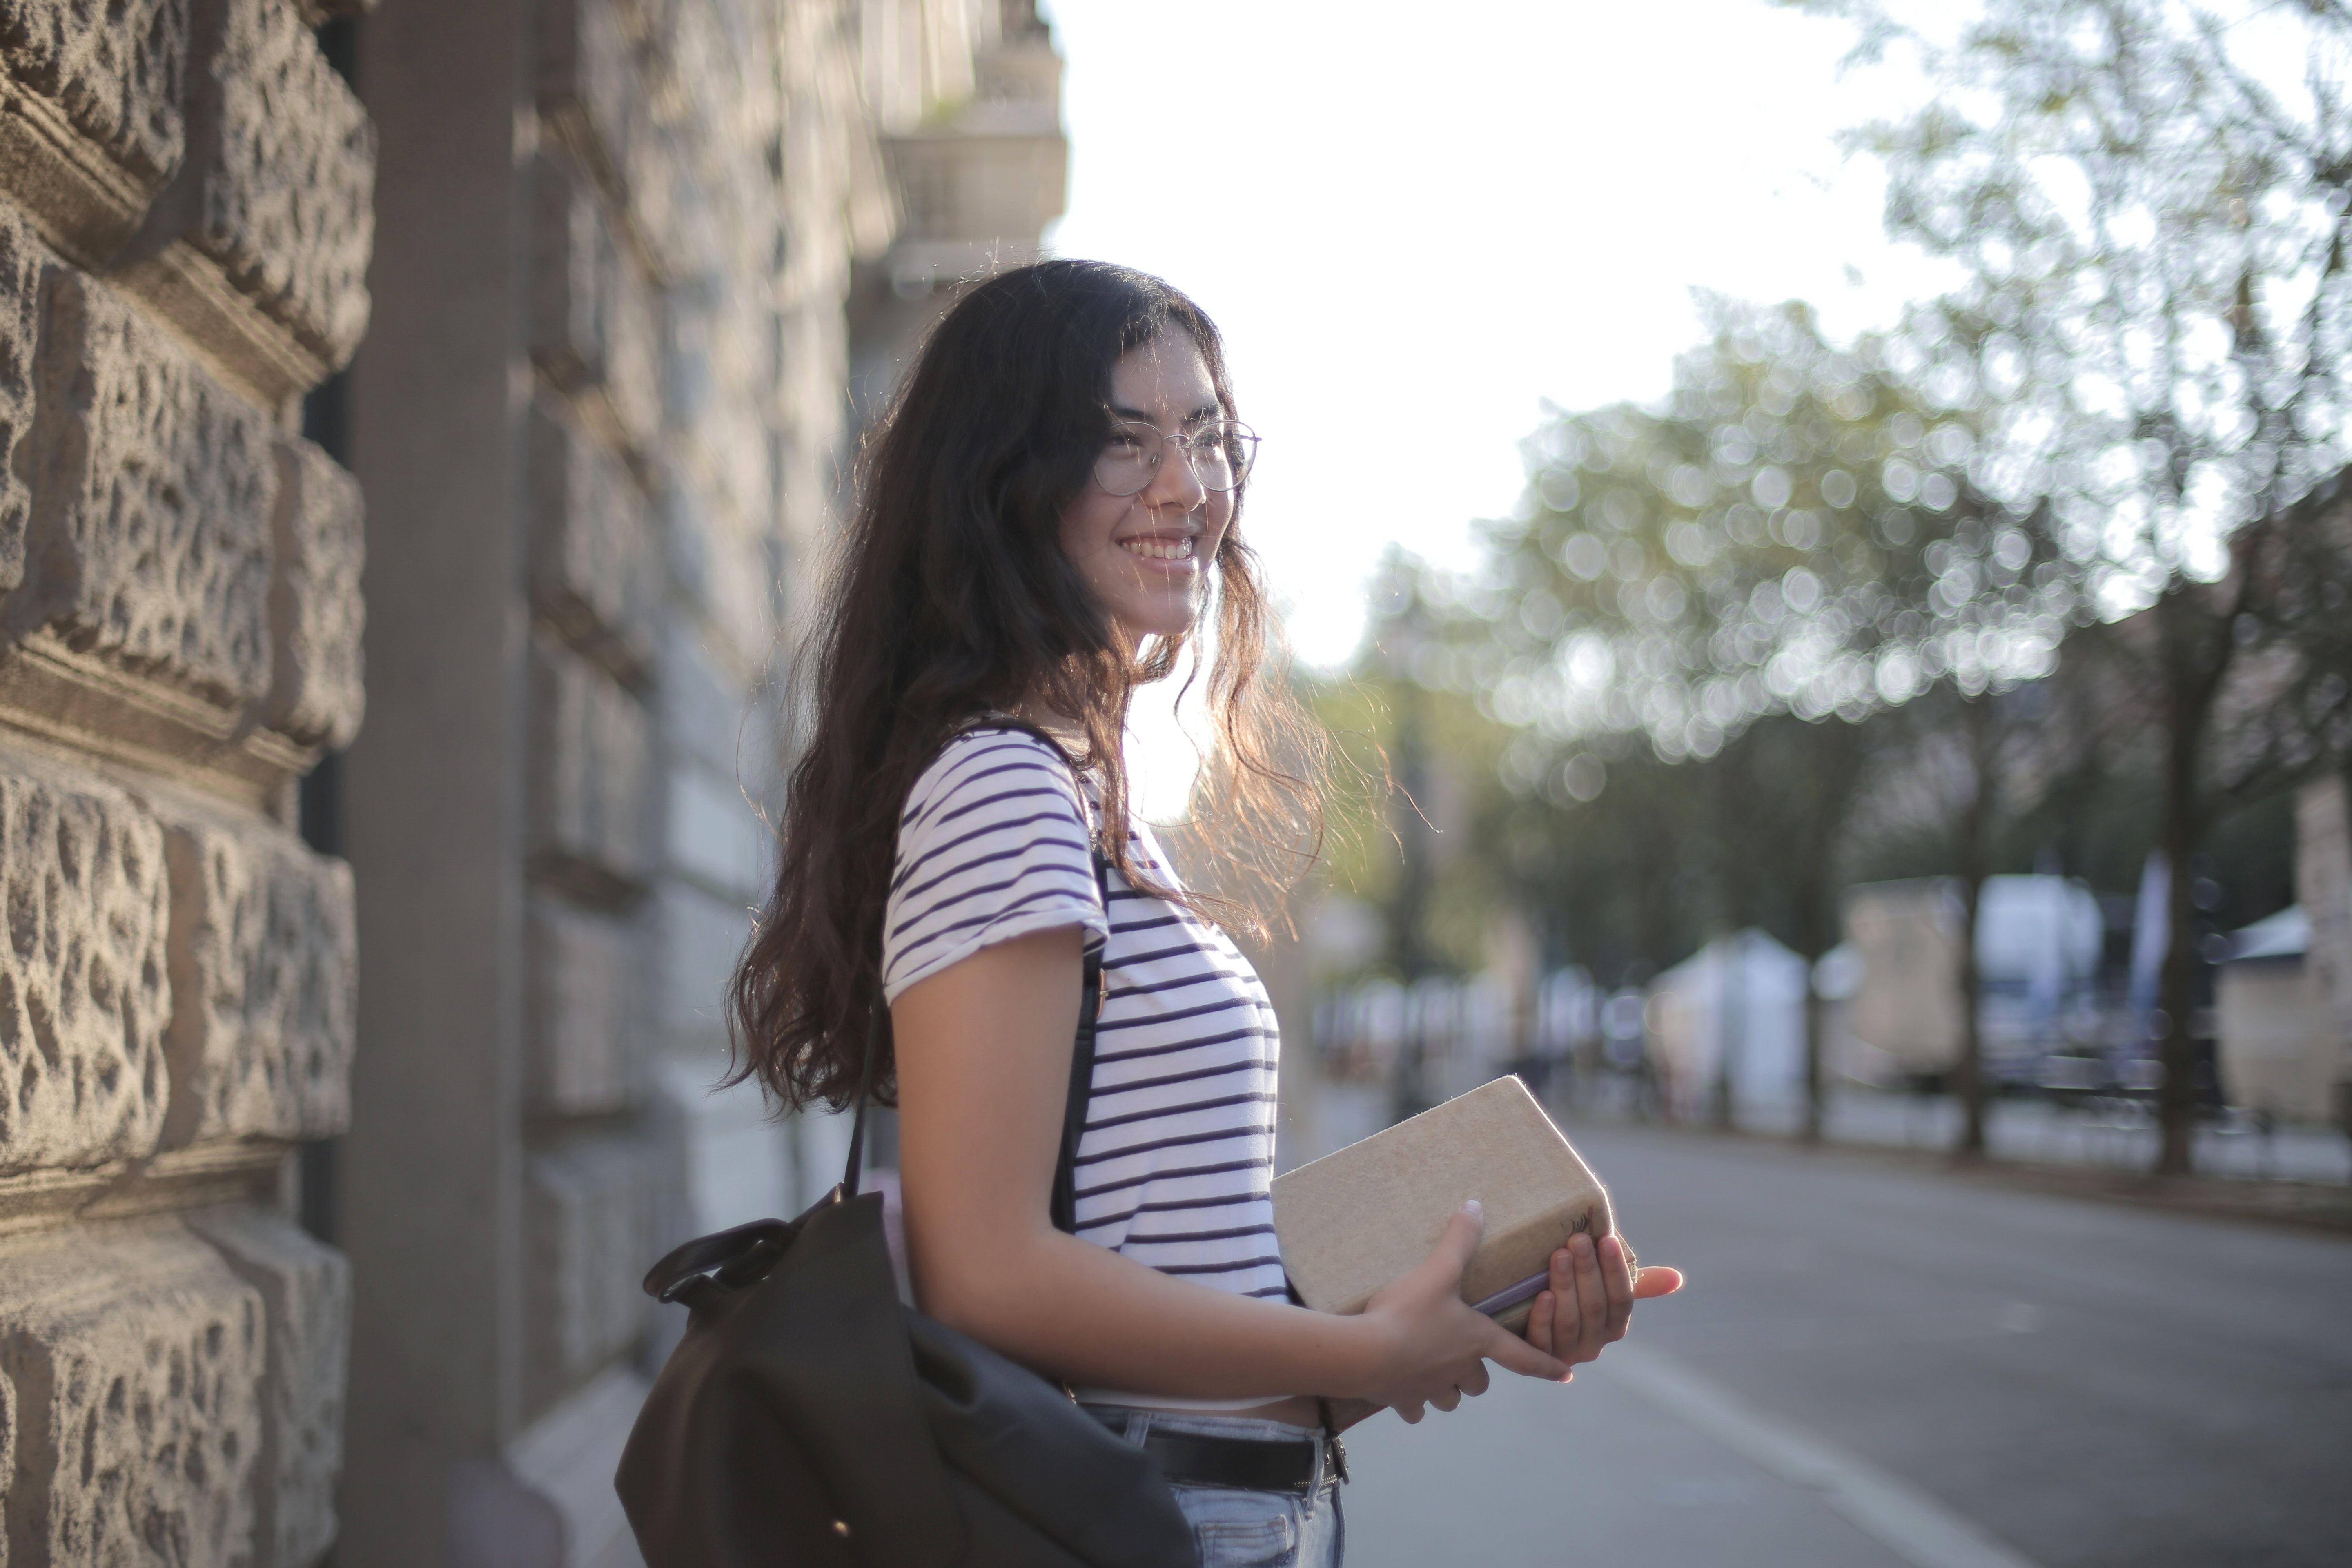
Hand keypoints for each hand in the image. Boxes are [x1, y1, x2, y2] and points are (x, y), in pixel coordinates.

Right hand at [1357, 1201, 1571, 1423]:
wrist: (1365, 1353)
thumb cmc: (1408, 1312)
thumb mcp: (1437, 1270)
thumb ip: (1459, 1239)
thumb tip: (1476, 1206)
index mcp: (1477, 1340)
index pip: (1523, 1356)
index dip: (1546, 1364)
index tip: (1566, 1375)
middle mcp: (1460, 1370)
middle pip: (1479, 1382)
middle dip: (1475, 1373)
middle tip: (1464, 1358)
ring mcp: (1432, 1389)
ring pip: (1450, 1399)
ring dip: (1447, 1388)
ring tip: (1432, 1371)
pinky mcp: (1403, 1400)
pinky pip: (1414, 1408)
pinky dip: (1412, 1402)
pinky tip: (1400, 1388)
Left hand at [1523, 1232, 1683, 1367]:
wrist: (1521, 1311)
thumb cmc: (1571, 1290)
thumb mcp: (1602, 1285)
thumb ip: (1637, 1281)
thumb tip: (1677, 1279)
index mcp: (1614, 1325)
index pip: (1622, 1298)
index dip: (1615, 1270)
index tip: (1607, 1238)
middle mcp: (1595, 1344)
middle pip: (1595, 1307)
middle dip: (1587, 1271)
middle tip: (1577, 1239)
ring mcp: (1566, 1353)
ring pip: (1570, 1321)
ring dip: (1565, 1286)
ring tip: (1558, 1256)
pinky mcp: (1537, 1358)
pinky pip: (1542, 1341)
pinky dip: (1543, 1317)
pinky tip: (1543, 1295)